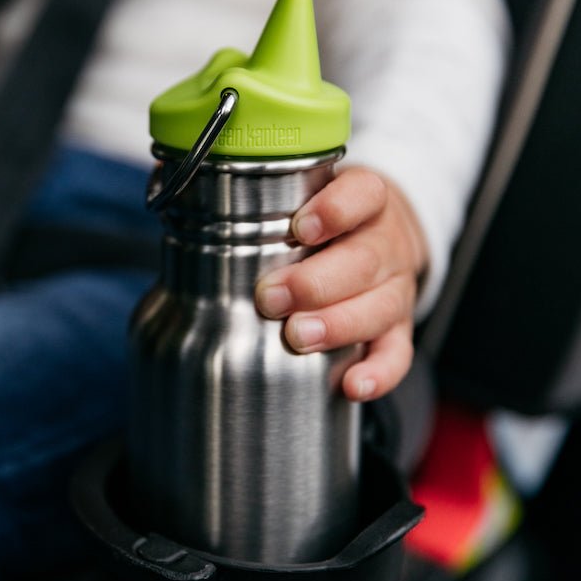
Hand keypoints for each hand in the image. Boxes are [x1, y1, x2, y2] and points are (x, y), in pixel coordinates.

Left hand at [255, 167, 427, 401]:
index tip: (299, 229)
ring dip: (337, 326)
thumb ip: (262, 208)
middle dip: (315, 283)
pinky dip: (377, 373)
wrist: (382, 237)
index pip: (362, 195)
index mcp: (365, 202)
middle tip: (272, 299)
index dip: (334, 211)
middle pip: (364, 260)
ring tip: (298, 338)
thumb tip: (182, 217)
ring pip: (379, 307)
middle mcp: (385, 244)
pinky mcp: (398, 328)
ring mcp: (395, 288)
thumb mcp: (306, 199)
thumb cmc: (326, 222)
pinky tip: (352, 386)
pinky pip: (396, 354)